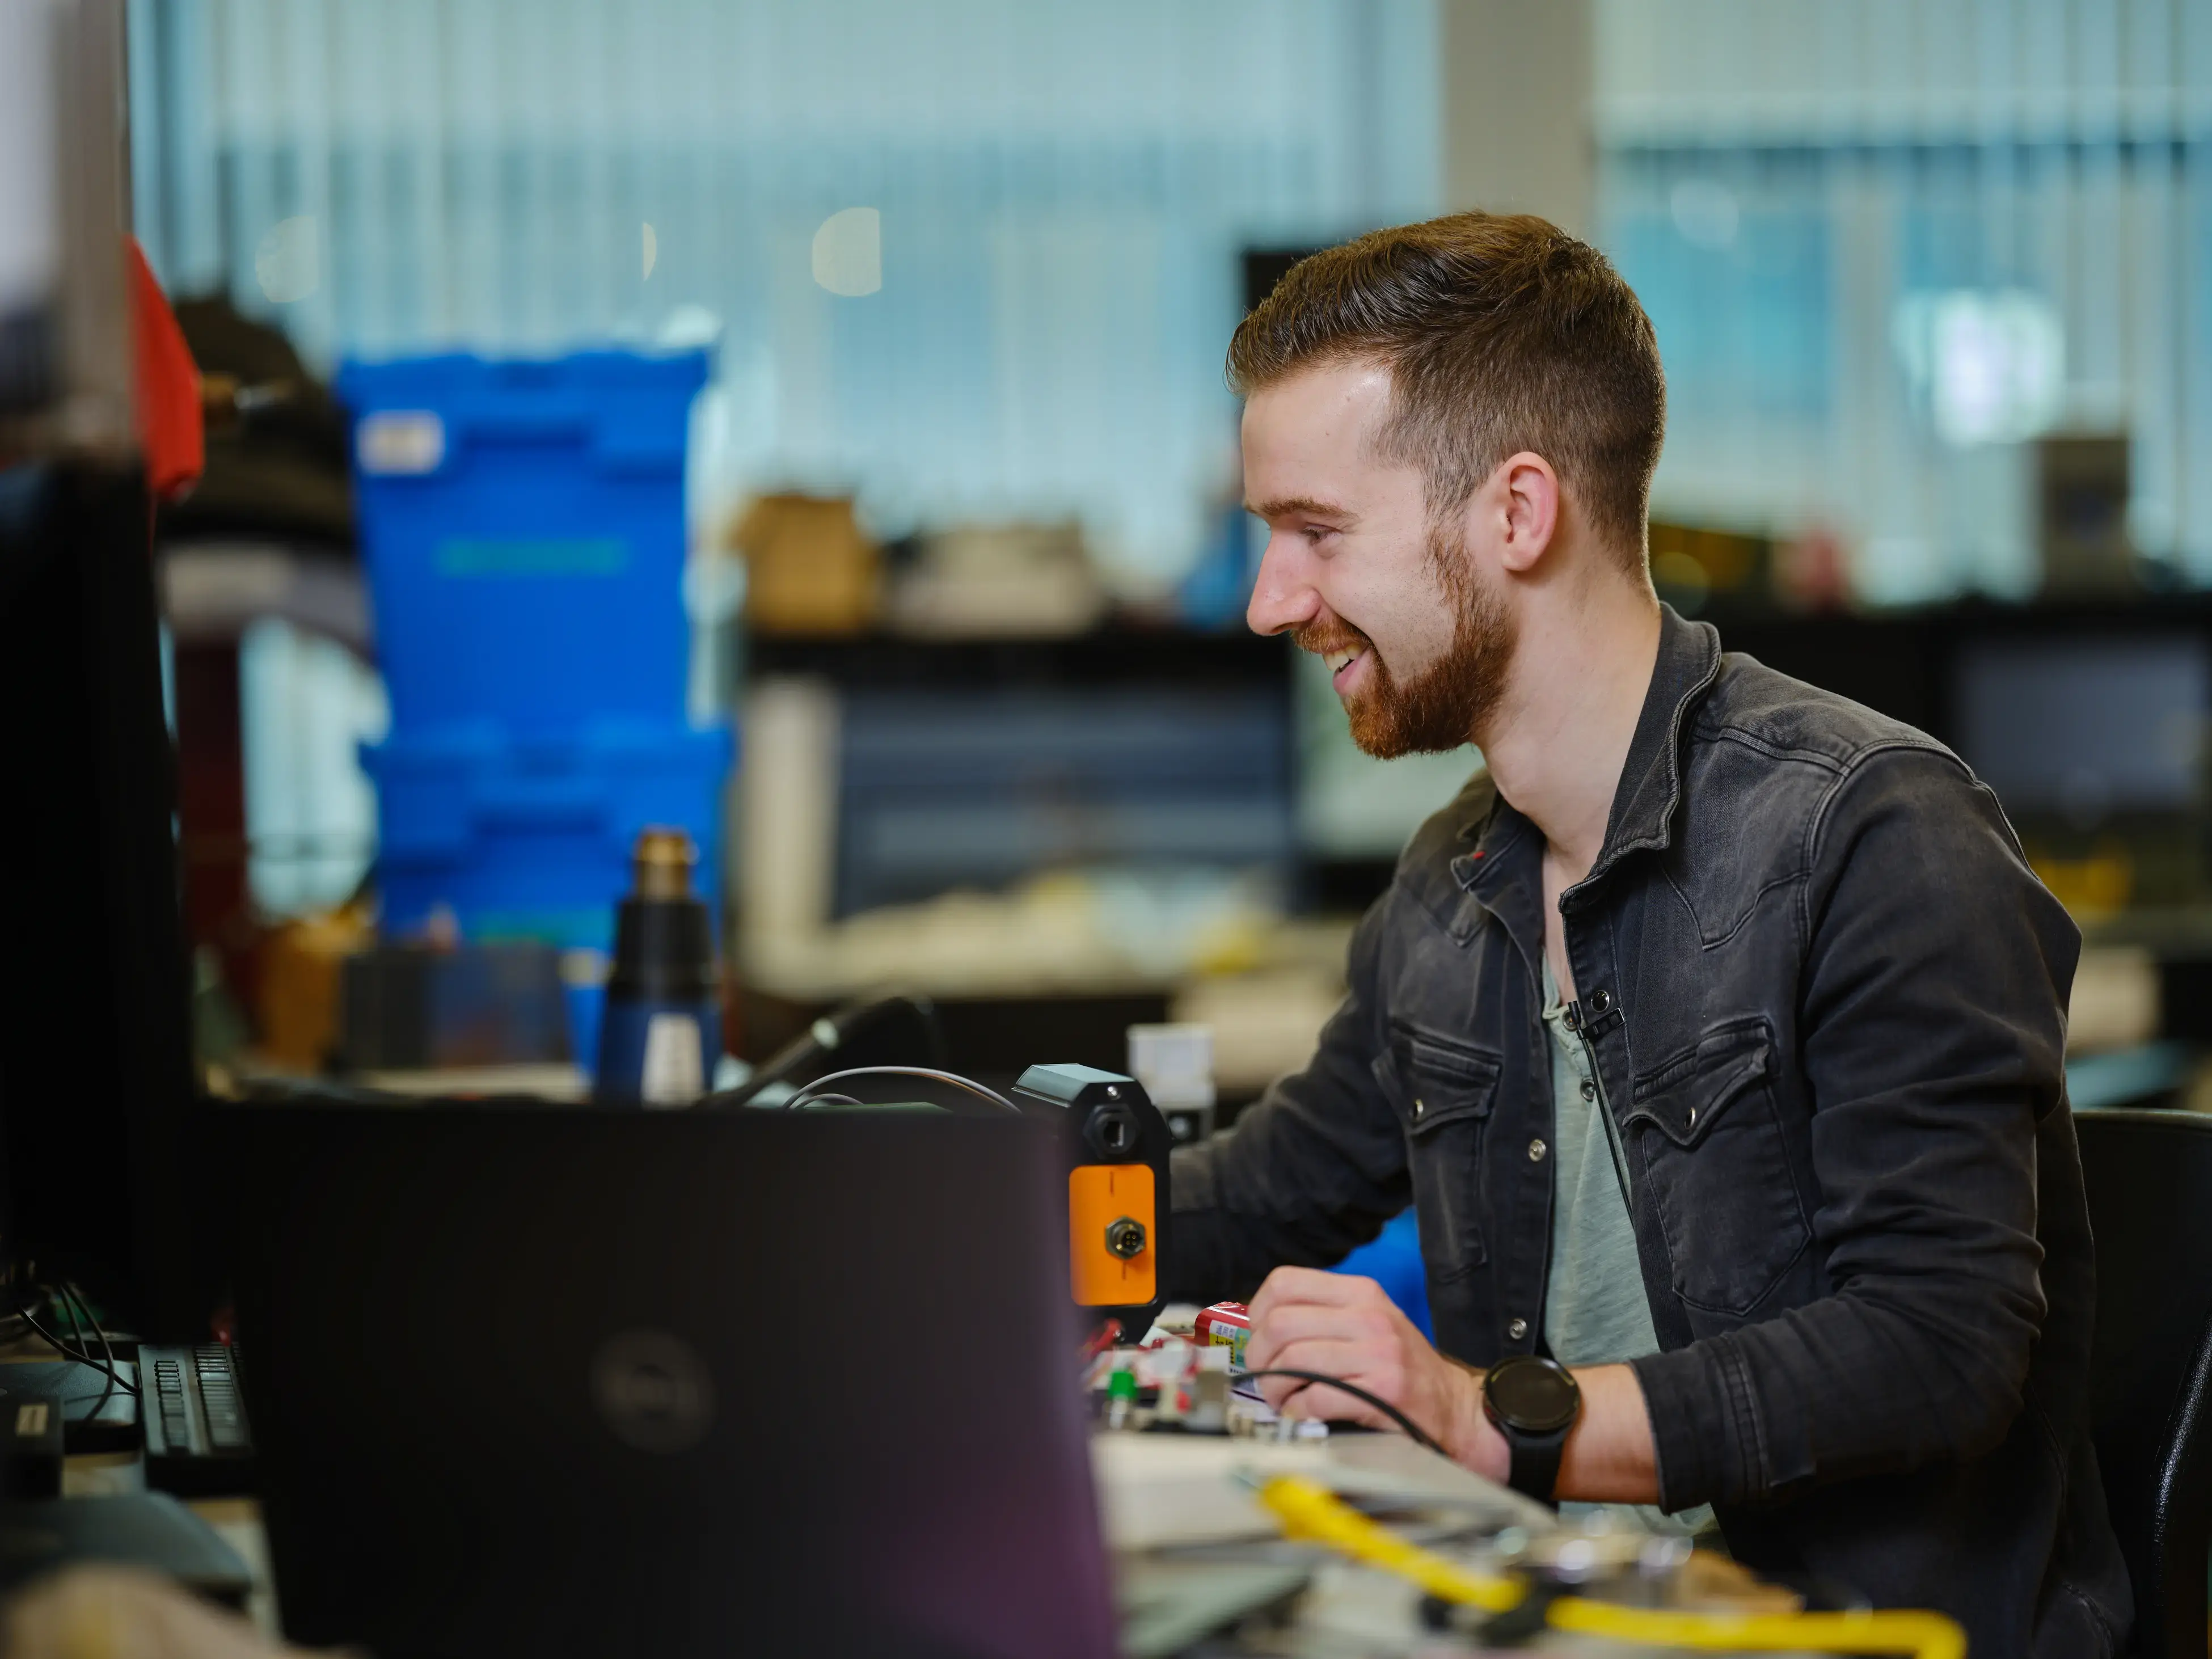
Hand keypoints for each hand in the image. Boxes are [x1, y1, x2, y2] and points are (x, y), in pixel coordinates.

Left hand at [1243, 1266, 1504, 1478]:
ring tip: (1283, 1401)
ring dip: (1275, 1389)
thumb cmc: (1401, 1368)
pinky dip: (1298, 1410)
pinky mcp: (1382, 1390)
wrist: (1454, 1407)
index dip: (1258, 1313)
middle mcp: (1369, 1316)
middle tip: (1266, 1378)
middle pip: (1280, 1324)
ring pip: (1292, 1360)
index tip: (1259, 1338)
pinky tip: (1304, 1414)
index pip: (1285, 1283)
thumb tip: (1260, 1326)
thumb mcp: (1367, 1323)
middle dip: (1260, 1357)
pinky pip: (1314, 1396)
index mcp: (1361, 1292)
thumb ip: (1322, 1316)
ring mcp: (1377, 1352)